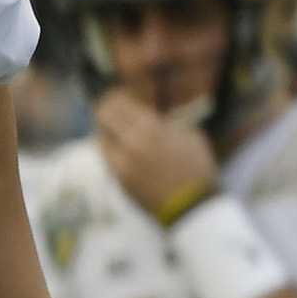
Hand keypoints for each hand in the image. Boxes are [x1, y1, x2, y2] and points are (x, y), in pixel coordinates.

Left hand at [93, 92, 218, 223]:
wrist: (190, 205)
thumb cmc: (196, 165)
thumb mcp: (187, 134)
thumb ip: (163, 121)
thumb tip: (145, 110)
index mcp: (150, 129)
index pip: (118, 104)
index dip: (115, 96)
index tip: (118, 93)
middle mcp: (130, 145)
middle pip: (103, 117)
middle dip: (105, 108)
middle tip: (109, 105)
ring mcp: (120, 164)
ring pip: (101, 138)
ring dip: (105, 128)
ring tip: (113, 124)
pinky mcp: (117, 179)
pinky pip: (106, 156)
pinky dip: (109, 146)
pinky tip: (117, 143)